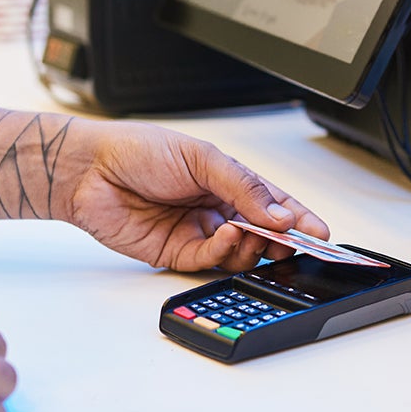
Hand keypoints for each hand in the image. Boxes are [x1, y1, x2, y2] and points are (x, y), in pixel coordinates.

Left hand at [62, 120, 329, 271]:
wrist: (90, 170)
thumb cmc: (138, 150)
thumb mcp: (203, 157)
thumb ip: (244, 187)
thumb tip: (280, 213)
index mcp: (226, 181)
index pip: (272, 203)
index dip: (297, 218)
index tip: (320, 233)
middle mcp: (214, 209)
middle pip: (261, 233)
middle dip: (283, 239)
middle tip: (298, 243)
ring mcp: (196, 232)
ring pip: (240, 253)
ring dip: (254, 245)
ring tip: (256, 232)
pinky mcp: (175, 254)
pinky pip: (210, 261)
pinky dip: (225, 250)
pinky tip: (228, 234)